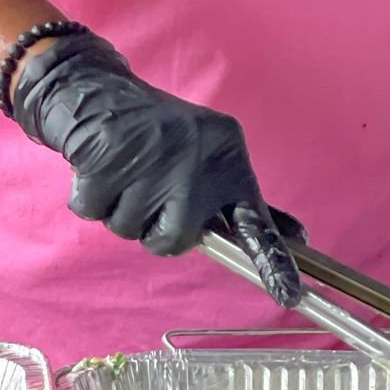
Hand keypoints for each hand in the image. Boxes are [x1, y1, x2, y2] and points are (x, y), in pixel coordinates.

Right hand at [11, 32, 282, 259]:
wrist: (104, 93)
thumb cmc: (165, 134)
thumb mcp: (216, 156)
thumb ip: (245, 203)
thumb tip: (298, 239)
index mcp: (228, 162)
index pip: (255, 221)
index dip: (272, 261)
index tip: (288, 296)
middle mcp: (196, 166)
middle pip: (173, 241)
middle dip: (154, 225)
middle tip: (151, 190)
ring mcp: (150, 166)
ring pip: (129, 231)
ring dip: (120, 209)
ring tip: (126, 172)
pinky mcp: (106, 165)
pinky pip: (94, 213)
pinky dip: (92, 196)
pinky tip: (102, 167)